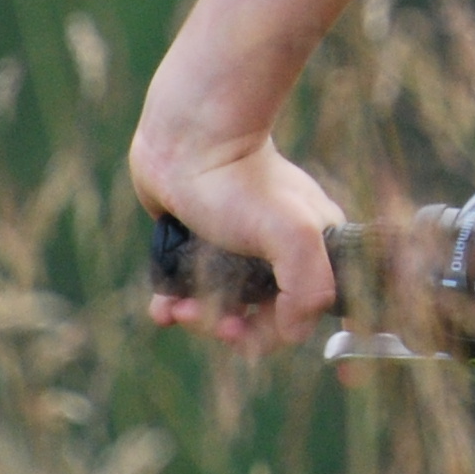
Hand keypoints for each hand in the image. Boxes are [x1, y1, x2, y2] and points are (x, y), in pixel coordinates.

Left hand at [130, 134, 349, 350]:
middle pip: (258, 318)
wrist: (187, 140)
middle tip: (205, 321)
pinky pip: (187, 292)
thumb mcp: (292, 235)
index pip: (303, 314)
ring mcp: (235, 253)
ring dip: (197, 320)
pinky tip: (163, 308)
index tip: (241, 331)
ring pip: (218, 308)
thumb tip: (294, 332)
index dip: (272, 333)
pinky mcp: (197, 247)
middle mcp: (276, 256)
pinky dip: (173, 307)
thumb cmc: (242, 183)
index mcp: (311, 252)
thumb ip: (308, 288)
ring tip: (177, 311)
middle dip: (228, 328)